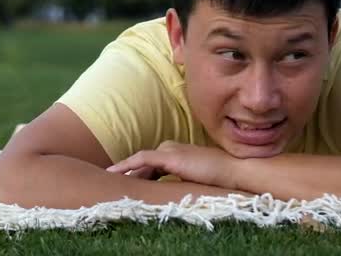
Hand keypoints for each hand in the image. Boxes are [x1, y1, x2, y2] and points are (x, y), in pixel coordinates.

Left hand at [106, 141, 239, 190]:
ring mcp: (169, 150)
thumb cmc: (218, 177)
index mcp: (175, 152)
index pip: (150, 164)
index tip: (124, 184)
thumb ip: (178, 182)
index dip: (137, 175)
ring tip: (107, 179)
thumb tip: (164, 193)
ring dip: (123, 171)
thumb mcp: (193, 179)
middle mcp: (169, 147)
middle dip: (127, 174)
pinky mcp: (169, 156)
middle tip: (110, 184)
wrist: (233, 170)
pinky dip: (127, 166)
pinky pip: (142, 160)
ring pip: (139, 161)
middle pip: (142, 162)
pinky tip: (115, 173)